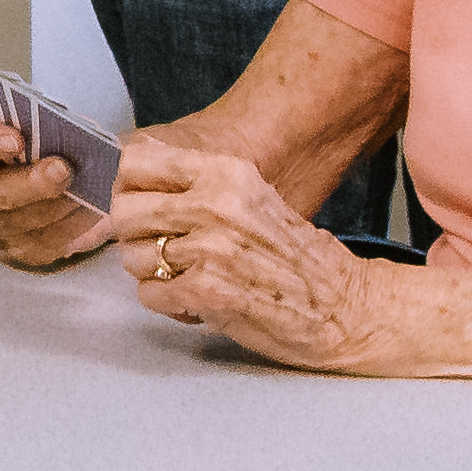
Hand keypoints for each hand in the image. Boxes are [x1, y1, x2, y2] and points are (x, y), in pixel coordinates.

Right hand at [0, 123, 105, 268]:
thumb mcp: (26, 124)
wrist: (30, 172)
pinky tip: (95, 213)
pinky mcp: (16, 248)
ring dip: (60, 207)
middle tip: (63, 170)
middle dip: (34, 183)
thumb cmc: (29, 140)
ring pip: (24, 223)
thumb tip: (68, 131)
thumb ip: (36, 126)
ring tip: (91, 192)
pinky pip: (44, 245)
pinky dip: (73, 229)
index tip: (16, 139)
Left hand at [105, 146, 395, 371]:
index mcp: (226, 173)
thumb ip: (198, 182)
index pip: (137, 162)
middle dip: (136, 236)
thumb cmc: (296, 258)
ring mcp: (210, 249)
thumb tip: (135, 168)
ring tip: (188, 278)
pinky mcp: (208, 292)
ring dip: (153, 273)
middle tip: (162, 250)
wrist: (346, 308)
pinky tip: (196, 302)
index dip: (128, 187)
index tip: (138, 205)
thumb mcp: (251, 198)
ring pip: (132, 256)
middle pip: (124, 211)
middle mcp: (215, 204)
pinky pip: (150, 294)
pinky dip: (167, 303)